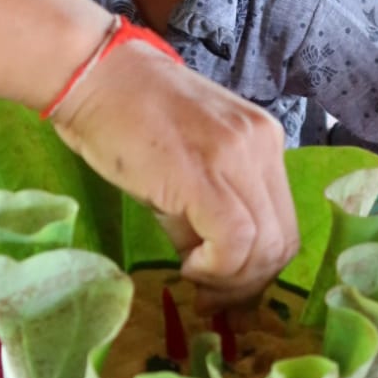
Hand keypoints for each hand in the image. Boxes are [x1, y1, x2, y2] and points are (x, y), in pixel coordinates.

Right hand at [51, 44, 297, 309]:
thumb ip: (207, 212)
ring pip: (263, 246)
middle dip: (249, 284)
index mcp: (264, 143)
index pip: (282, 223)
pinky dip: (217, 268)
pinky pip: (234, 241)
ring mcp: (239, 158)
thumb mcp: (185, 165)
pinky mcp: (206, 175)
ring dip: (231, 281)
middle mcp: (263, 147)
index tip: (225, 291)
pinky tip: (189, 265)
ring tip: (195, 281)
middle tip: (211, 300)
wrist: (95, 76)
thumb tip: (211, 270)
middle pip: (282, 241)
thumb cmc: (127, 118)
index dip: (258, 269)